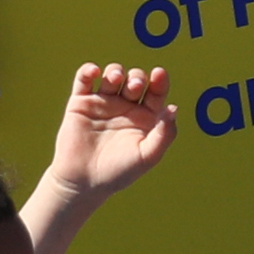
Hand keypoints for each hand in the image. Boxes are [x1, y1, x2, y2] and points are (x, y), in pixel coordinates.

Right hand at [45, 60, 177, 205]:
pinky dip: (88, 71)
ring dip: (116, 71)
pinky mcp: (80, 103)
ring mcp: (103, 103)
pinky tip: (94, 71)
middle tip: (135, 86)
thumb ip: (164, 134)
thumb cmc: (119, 171)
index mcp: (146, 116)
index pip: (156, 92)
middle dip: (137, 77)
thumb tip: (173, 109)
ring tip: (115, 79)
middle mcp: (126, 106)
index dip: (160, 81)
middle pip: (135, 80)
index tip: (159, 74)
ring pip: (113, 76)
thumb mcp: (148, 156)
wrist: (83, 182)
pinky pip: (84, 80)